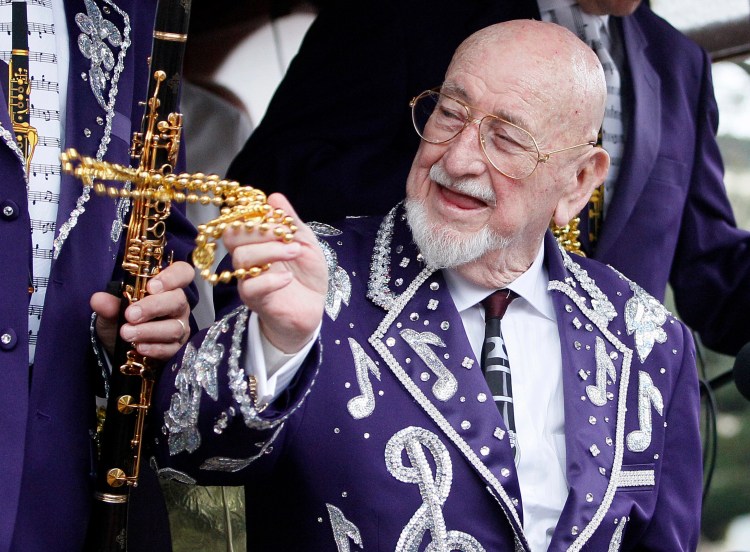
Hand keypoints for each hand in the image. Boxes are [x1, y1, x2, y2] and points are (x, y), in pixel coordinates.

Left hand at [90, 261, 193, 360]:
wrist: (119, 347)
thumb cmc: (122, 320)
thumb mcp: (111, 310)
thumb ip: (109, 304)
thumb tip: (98, 299)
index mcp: (167, 288)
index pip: (182, 273)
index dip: (172, 277)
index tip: (150, 286)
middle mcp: (178, 305)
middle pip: (178, 301)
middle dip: (153, 307)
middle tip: (131, 314)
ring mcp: (180, 327)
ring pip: (174, 328)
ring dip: (149, 331)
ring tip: (127, 333)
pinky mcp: (176, 348)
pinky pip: (171, 348)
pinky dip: (154, 348)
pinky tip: (139, 347)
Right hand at [223, 193, 327, 353]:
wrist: (314, 306)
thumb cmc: (307, 273)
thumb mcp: (306, 242)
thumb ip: (290, 221)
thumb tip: (274, 196)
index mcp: (255, 241)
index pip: (238, 221)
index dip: (255, 215)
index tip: (280, 220)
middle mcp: (247, 258)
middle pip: (232, 236)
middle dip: (261, 231)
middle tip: (288, 237)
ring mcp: (248, 278)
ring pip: (241, 258)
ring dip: (270, 251)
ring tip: (294, 253)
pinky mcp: (255, 300)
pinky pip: (250, 287)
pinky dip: (271, 279)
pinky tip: (288, 278)